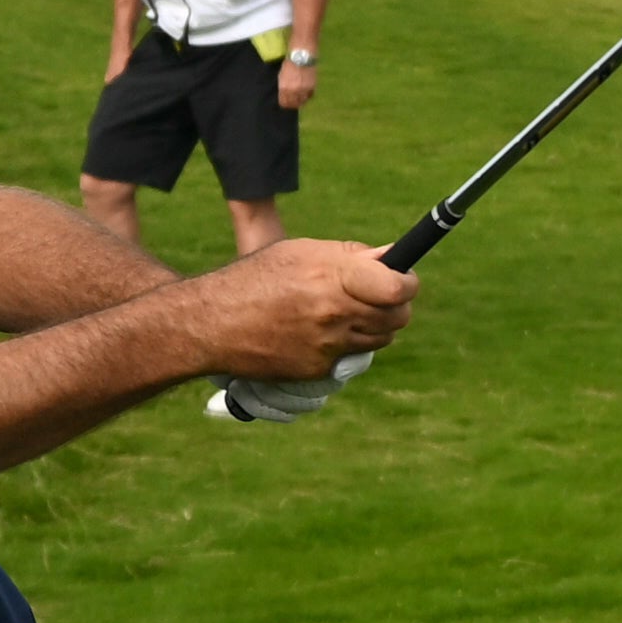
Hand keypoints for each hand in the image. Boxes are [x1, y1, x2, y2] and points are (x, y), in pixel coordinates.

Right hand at [187, 234, 413, 382]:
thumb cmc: (256, 278)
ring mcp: (327, 346)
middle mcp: (333, 313)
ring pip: (379, 339)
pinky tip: (317, 332)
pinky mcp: (318, 370)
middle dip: (397, 305)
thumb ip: (351, 256)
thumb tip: (393, 255)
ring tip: (346, 311)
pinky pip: (350, 356)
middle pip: (397, 317)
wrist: (213, 323)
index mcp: (332, 277)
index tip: (405, 279)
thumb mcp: (301, 252)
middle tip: (383, 295)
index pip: (397, 288)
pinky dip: (345, 344)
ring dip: (374, 325)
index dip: (408, 283)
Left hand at [273, 49, 321, 111]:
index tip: (286, 102)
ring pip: (302, 101)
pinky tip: (306, 93)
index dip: (285, 103)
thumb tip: (284, 94)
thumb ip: (283, 87)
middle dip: (293, 104)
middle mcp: (293, 91)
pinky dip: (308, 95)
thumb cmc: (289, 64)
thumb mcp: (282, 76)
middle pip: (293, 104)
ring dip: (301, 100)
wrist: (302, 56)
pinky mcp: (312, 87)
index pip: (284, 103)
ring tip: (300, 98)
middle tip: (293, 102)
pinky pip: (310, 96)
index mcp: (284, 89)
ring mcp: (303, 90)